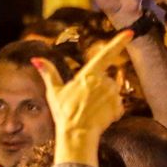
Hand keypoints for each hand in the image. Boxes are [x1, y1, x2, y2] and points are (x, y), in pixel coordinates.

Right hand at [34, 31, 132, 165]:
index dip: (119, 42)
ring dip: (105, 100)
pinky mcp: (118, 107)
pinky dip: (112, 111)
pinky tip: (100, 118)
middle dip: (99, 88)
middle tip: (85, 103)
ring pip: (113, 93)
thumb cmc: (64, 113)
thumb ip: (48, 73)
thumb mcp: (54, 92)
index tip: (130, 32)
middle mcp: (103, 82)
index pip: (106, 54)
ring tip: (91, 111)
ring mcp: (112, 95)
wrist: (77, 134)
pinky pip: (118, 106)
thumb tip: (35, 59)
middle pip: (106, 80)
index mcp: (89, 74)